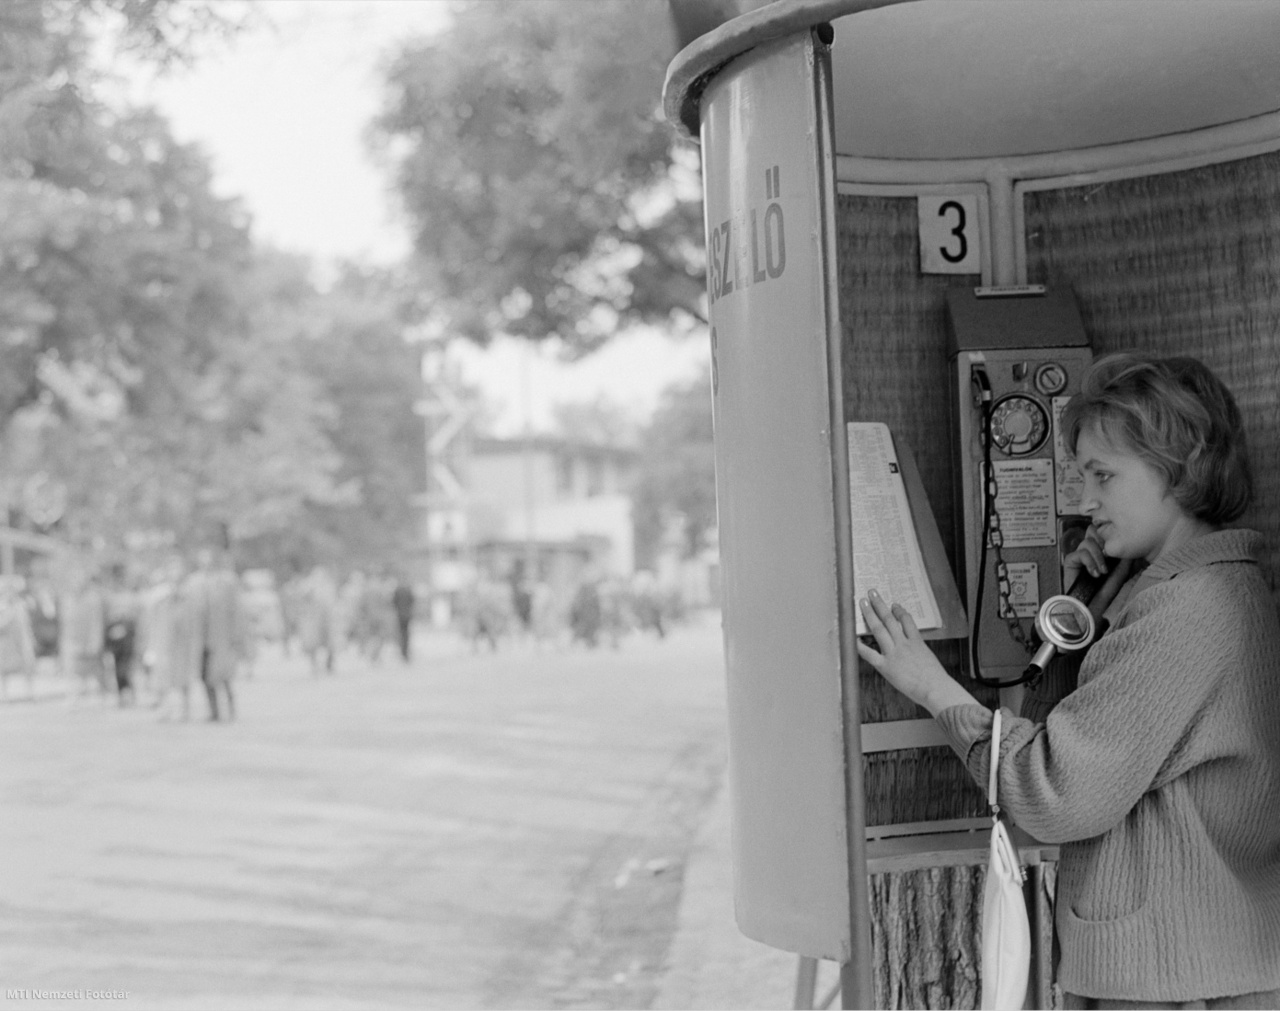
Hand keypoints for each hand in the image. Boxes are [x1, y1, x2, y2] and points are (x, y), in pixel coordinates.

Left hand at [856, 589, 977, 715]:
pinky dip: (860, 646)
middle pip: (890, 619)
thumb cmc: (936, 679)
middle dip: (880, 604)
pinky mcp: (886, 666)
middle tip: (872, 593)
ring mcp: (894, 653)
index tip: (894, 605)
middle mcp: (904, 644)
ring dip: (870, 614)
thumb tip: (915, 652)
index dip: (900, 611)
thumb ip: (919, 653)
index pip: (907, 620)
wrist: (935, 688)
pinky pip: (869, 653)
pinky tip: (854, 638)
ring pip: (879, 629)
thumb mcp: (929, 659)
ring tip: (863, 603)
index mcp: (917, 642)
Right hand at [1063, 525, 1131, 616]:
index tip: (1117, 548)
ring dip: (1097, 556)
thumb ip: (1123, 557)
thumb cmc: (1106, 593)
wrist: (1093, 607)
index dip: (1109, 535)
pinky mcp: (1070, 562)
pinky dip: (1089, 561)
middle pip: (1092, 531)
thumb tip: (1128, 542)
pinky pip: (1079, 553)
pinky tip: (1094, 573)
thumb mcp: (1121, 573)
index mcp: (1101, 552)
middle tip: (1108, 555)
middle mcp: (1090, 552)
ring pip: (1087, 541)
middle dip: (1102, 541)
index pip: (1102, 533)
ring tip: (1102, 571)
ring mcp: (1079, 556)